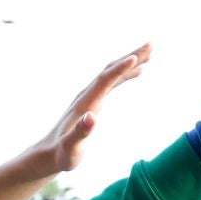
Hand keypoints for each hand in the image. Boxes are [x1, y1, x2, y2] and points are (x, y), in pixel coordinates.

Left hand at [40, 45, 151, 174]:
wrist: (49, 153)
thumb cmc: (62, 154)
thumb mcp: (71, 147)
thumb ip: (81, 133)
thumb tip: (92, 118)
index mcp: (85, 103)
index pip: (105, 80)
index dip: (120, 69)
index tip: (137, 58)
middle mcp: (87, 95)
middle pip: (110, 69)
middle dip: (131, 56)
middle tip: (151, 45)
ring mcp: (90, 96)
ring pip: (112, 73)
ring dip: (130, 61)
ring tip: (150, 53)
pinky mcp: (93, 101)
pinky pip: (111, 81)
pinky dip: (125, 73)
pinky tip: (137, 72)